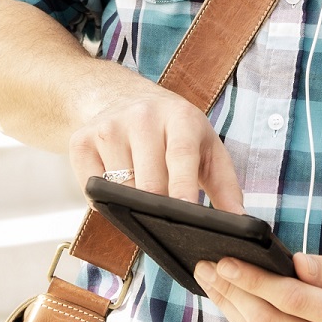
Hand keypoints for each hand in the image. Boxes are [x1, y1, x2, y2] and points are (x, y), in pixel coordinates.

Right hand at [67, 76, 244, 211]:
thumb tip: (240, 223)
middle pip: (148, 180)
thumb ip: (226, 185)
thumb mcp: (206, 147)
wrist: (122, 97)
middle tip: (166, 225)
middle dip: (156, 208)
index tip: (185, 212)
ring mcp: (108, 126)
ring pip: (118, 188)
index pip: (181, 155)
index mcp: (180, 116)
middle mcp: (142, 116)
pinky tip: (116, 188)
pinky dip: (104, 201)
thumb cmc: (174, 131)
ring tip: (142, 199)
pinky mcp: (81, 140)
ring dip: (130, 205)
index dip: (183, 186)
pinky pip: (92, 188)